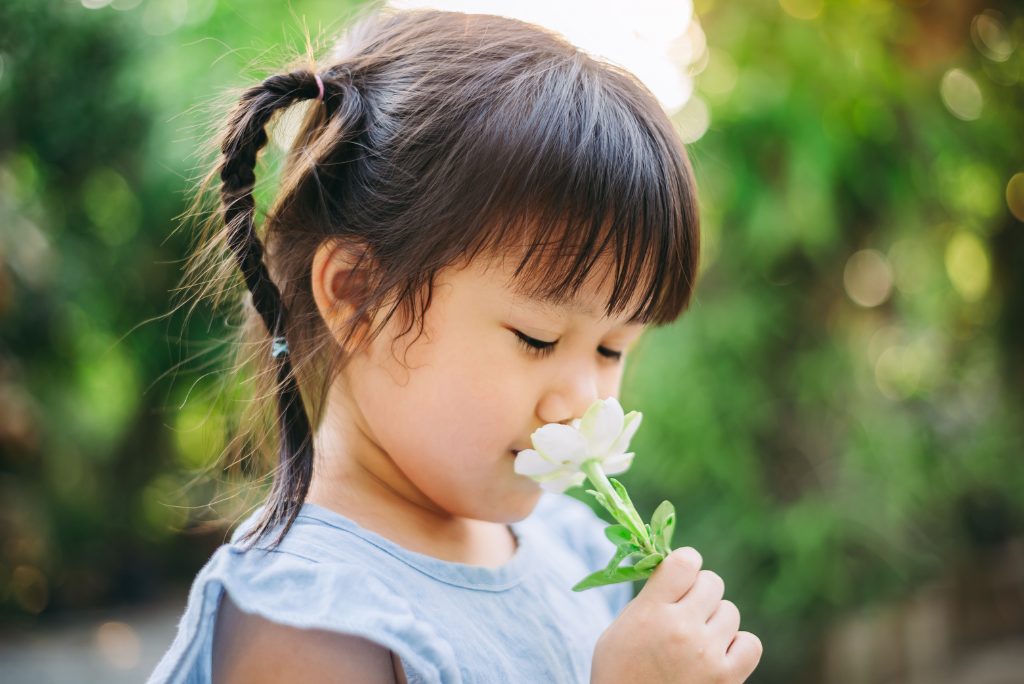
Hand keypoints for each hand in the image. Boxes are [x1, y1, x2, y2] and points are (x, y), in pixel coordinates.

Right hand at [590, 547, 761, 683]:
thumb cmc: (618, 672)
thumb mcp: (618, 628)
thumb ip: (649, 598)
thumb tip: (677, 571)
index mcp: (651, 612)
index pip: (685, 561)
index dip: (686, 563)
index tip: (680, 575)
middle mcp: (682, 629)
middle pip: (712, 582)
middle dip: (699, 592)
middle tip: (686, 611)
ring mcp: (707, 654)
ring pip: (730, 611)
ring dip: (715, 620)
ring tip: (696, 639)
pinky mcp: (726, 678)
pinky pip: (750, 643)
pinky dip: (736, 645)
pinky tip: (717, 653)